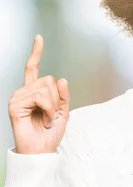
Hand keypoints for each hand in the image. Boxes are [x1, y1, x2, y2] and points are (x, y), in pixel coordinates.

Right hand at [8, 35, 70, 153]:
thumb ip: (63, 95)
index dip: (36, 52)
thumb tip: (61, 79)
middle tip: (51, 114)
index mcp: (34, 92)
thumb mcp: (63, 111)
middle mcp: (24, 92)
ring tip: (46, 118)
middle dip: (57, 98)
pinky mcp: (14, 104)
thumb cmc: (50, 132)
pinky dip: (48, 109)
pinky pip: (40, 97)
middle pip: (49, 79)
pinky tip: (42, 119)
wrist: (42, 149)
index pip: (33, 68)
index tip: (39, 37)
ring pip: (46, 88)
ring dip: (53, 105)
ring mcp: (17, 97)